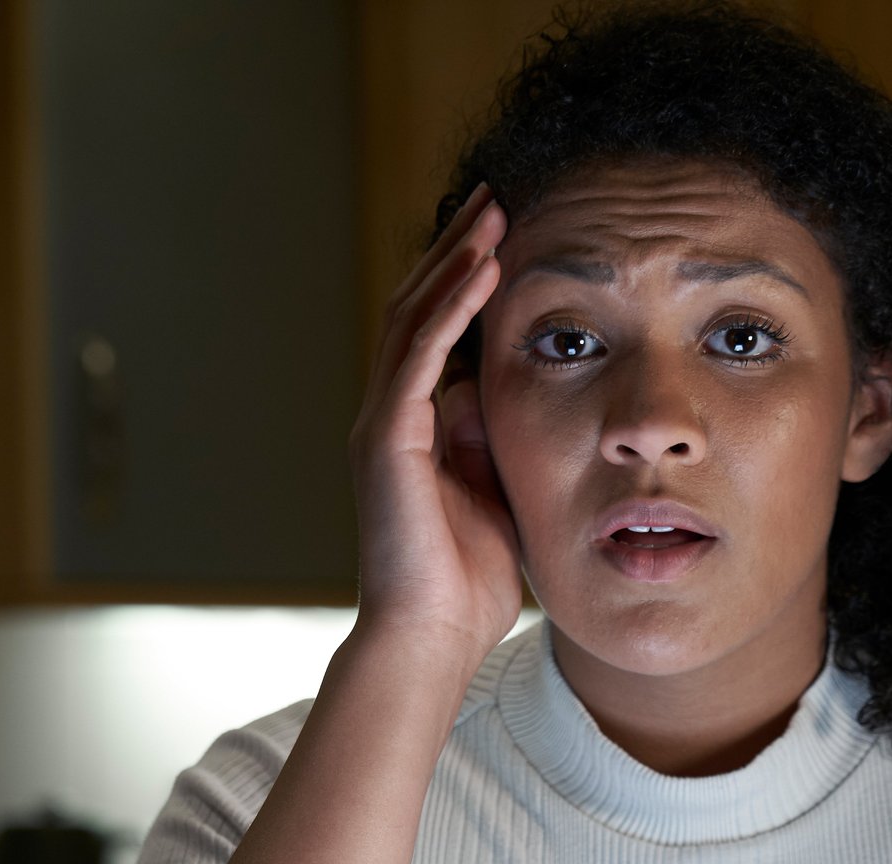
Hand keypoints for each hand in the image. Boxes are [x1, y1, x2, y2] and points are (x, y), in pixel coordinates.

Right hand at [349, 183, 518, 665]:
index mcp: (414, 425)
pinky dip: (451, 309)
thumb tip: (506, 393)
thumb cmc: (467, 583)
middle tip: (497, 195)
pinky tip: (483, 270)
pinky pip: (420, 356)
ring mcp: (383, 423)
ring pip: (413, 317)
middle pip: (417, 305)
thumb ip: (497, 440)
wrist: (429, 639)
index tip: (508, 232)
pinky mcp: (389, 439)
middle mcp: (390, 413)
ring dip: (455, 261)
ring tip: (494, 212)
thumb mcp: (498, 491)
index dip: (467, 277)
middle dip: (458, 249)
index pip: (436, 330)